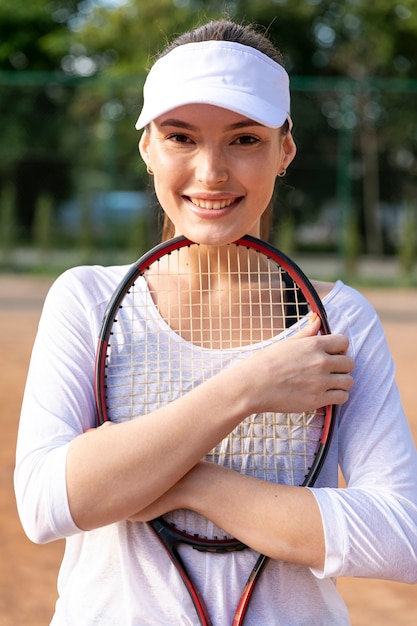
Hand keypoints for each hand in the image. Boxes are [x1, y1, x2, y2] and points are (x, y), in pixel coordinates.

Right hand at [238, 313, 353, 414]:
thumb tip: (317, 318)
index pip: (343, 342)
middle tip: (329, 371)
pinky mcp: (318, 399)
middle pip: (349, 363)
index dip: (339, 348)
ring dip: (341, 382)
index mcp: (313, 344)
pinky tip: (326, 394)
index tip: (331, 354)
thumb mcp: (286, 343)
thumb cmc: (265, 362)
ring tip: (328, 384)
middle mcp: (321, 362)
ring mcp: (321, 382)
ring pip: (348, 381)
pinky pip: (342, 397)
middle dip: (341, 366)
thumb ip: (306, 332)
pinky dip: (337, 396)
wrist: (252, 386)